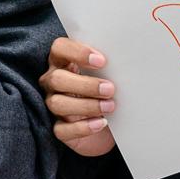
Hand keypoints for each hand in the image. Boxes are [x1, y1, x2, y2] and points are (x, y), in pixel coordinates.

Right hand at [39, 37, 115, 156]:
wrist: (111, 127)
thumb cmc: (107, 93)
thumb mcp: (108, 76)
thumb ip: (109, 66)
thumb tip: (126, 60)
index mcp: (63, 62)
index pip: (59, 48)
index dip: (77, 52)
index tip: (102, 61)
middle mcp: (53, 82)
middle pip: (57, 79)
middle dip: (85, 84)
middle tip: (110, 89)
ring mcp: (53, 105)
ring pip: (57, 104)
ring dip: (86, 105)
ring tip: (110, 106)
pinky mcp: (59, 129)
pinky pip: (62, 130)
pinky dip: (82, 127)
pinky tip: (100, 123)